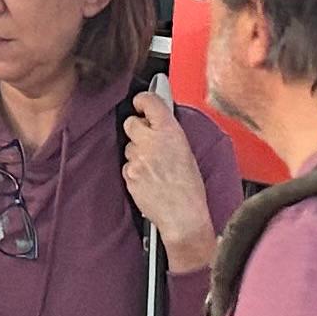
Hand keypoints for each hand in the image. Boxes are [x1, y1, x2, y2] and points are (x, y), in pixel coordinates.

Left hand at [120, 92, 214, 273]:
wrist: (182, 215)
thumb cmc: (190, 188)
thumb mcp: (187, 152)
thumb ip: (170, 134)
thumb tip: (158, 123)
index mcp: (170, 132)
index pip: (150, 102)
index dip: (143, 100)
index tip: (141, 102)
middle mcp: (151, 142)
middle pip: (131, 123)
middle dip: (137, 128)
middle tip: (147, 138)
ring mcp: (137, 159)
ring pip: (128, 146)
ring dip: (137, 152)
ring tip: (153, 167)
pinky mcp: (128, 174)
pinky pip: (126, 165)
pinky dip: (134, 170)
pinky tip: (148, 179)